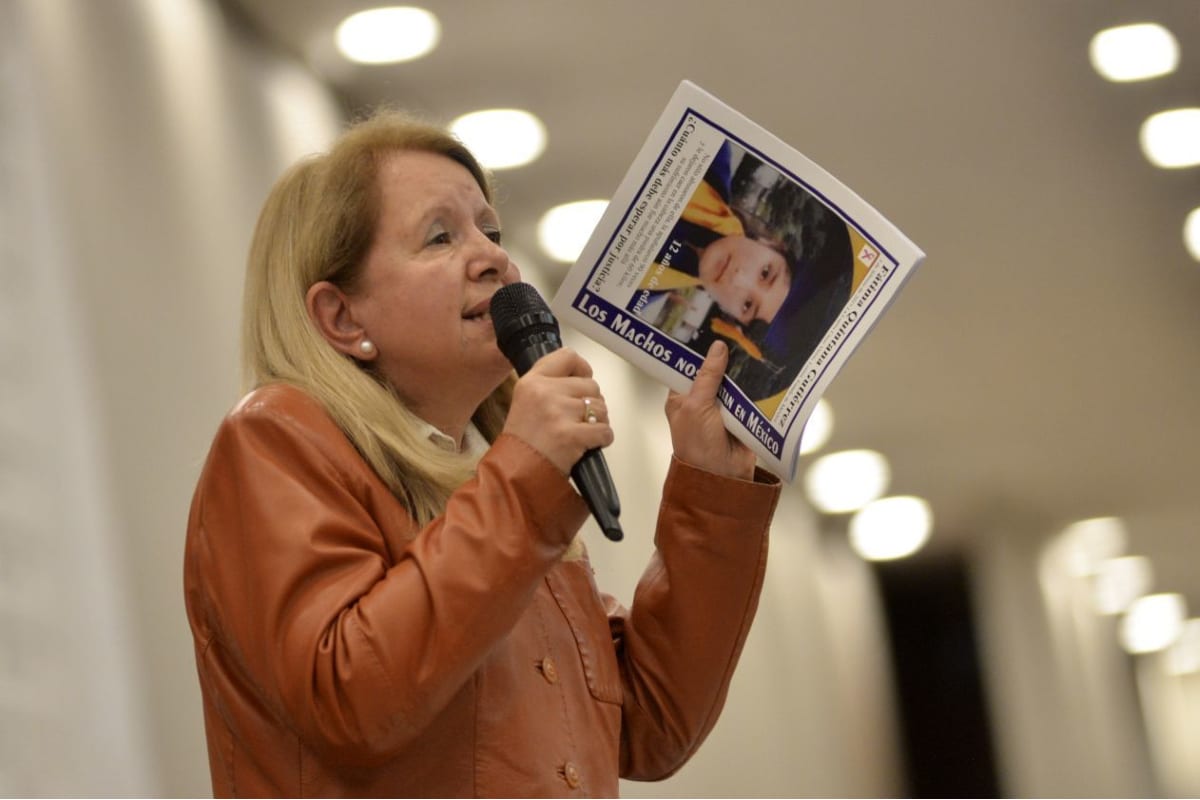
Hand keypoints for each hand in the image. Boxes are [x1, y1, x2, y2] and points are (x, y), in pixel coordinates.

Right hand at [503, 348, 613, 474]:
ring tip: (583, 433)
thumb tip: (582, 378)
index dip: (582, 369)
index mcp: (532, 381)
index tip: (583, 380)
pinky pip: (605, 431)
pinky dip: (603, 439)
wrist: (515, 474)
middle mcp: (545, 392)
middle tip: (580, 419)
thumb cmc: (522, 443)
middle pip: (591, 385)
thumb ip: (549, 386)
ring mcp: (559, 413)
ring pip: (601, 408)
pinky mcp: (571, 435)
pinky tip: (589, 445)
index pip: (568, 357)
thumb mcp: (525, 402)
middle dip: (592, 403)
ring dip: (599, 422)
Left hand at [665, 341, 755, 479]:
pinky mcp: (743, 415)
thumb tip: (718, 348)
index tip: (709, 327)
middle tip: (737, 329)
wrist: (722, 478)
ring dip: (742, 369)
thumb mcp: (697, 406)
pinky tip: (764, 365)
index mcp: (681, 398)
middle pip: (714, 371)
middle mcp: (701, 400)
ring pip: (734, 382)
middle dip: (725, 356)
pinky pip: (750, 395)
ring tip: (753, 340)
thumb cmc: (698, 447)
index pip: (687, 367)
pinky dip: (756, 385)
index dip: (698, 350)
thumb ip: (707, 377)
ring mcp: (723, 408)